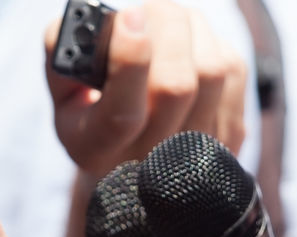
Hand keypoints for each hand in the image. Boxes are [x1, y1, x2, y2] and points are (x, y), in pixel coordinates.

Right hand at [45, 0, 246, 179]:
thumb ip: (61, 58)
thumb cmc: (93, 115)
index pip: (122, 114)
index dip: (130, 61)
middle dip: (167, 28)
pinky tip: (190, 48)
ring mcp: (194, 155)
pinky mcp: (229, 137)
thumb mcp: (63, 94)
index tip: (129, 17)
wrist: (131, 160)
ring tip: (168, 23)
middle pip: (176, 86)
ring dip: (191, 29)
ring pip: (212, 71)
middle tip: (147, 8)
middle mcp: (148, 162)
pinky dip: (214, 44)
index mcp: (97, 151)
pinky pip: (235, 73)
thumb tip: (79, 23)